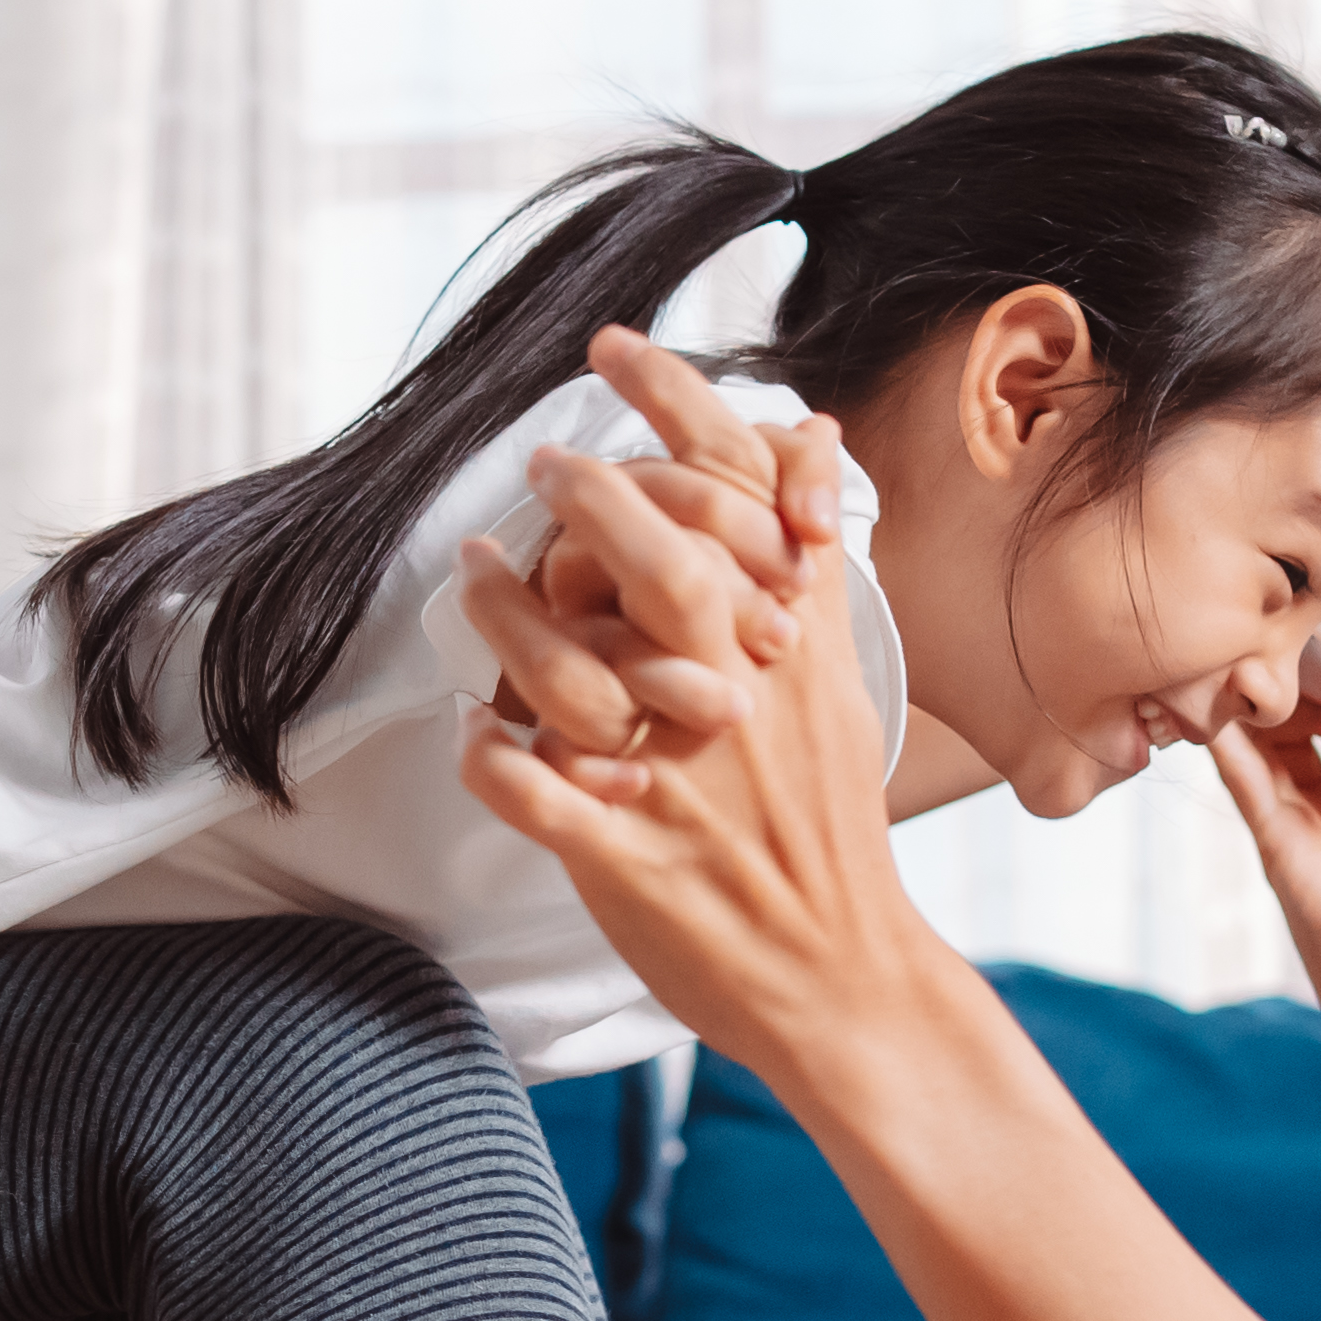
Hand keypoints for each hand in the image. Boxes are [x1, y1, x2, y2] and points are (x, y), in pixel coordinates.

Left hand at [456, 338, 970, 1103]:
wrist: (847, 974)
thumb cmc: (823, 822)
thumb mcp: (837, 680)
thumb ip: (807, 564)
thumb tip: (807, 434)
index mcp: (791, 646)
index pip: (740, 493)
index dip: (674, 404)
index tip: (612, 346)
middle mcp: (741, 700)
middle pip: (666, 563)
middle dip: (592, 496)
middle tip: (540, 461)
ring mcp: (683, 782)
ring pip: (581, 674)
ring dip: (512, 618)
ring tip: (478, 574)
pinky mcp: (629, 860)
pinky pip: (535, 795)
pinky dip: (492, 757)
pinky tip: (473, 730)